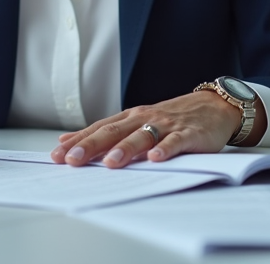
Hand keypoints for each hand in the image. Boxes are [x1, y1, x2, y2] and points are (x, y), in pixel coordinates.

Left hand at [49, 90, 264, 168]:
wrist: (212, 107)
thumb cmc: (171, 118)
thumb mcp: (136, 122)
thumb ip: (105, 132)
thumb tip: (66, 141)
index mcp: (130, 118)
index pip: (99, 129)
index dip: (78, 142)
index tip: (57, 155)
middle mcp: (144, 118)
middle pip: (114, 132)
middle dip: (92, 146)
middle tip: (73, 160)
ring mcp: (166, 125)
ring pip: (142, 136)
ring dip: (125, 149)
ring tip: (111, 163)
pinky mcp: (188, 134)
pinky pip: (175, 142)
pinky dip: (165, 150)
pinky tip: (156, 159)